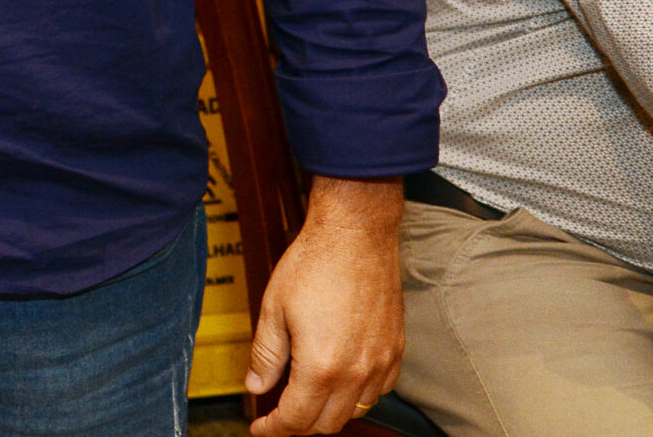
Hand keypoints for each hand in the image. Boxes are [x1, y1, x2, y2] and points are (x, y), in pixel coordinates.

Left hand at [245, 176, 405, 435]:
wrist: (356, 235)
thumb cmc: (313, 265)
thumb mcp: (274, 309)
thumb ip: (266, 356)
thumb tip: (256, 387)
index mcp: (321, 366)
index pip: (297, 418)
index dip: (274, 429)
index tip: (260, 428)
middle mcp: (357, 373)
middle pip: (328, 424)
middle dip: (299, 424)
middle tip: (278, 412)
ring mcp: (382, 363)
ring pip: (355, 410)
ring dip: (329, 412)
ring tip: (306, 396)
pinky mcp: (396, 350)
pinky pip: (379, 391)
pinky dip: (357, 396)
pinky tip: (340, 380)